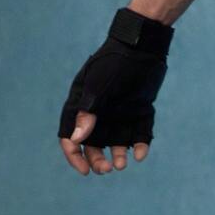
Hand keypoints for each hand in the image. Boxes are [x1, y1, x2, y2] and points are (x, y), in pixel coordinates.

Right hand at [58, 8, 172, 175]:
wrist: (143, 44)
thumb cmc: (116, 62)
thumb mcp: (99, 87)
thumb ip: (88, 112)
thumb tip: (77, 139)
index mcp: (83, 105)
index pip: (72, 136)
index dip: (75, 156)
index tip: (85, 170)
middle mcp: (100, 112)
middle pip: (94, 144)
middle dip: (98, 159)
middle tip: (108, 169)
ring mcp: (120, 111)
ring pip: (116, 141)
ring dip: (118, 155)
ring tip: (123, 163)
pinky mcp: (139, 109)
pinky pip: (139, 132)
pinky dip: (140, 144)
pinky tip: (140, 153)